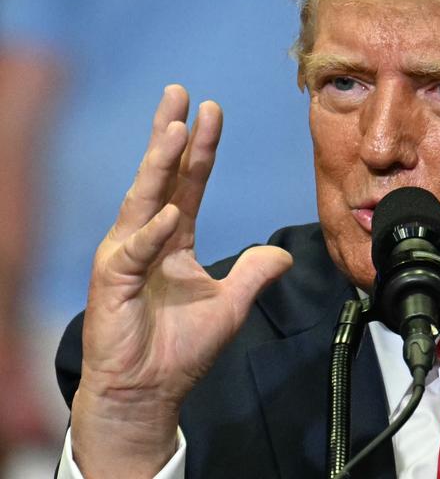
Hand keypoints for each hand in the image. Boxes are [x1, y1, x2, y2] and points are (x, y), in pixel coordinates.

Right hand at [71, 85, 292, 477]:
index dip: (202, 151)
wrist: (150, 390)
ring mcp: (126, 256)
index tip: (212, 113)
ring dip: (158, 166)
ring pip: (143, 201)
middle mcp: (147, 239)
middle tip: (180, 94)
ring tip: (175, 128)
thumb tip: (283, 254)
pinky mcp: (112, 282)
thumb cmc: (182, 348)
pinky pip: (133, 252)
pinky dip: (151, 234)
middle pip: (161, 178)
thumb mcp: (231, 304)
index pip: (190, 185)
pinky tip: (169, 215)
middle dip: (170, 135)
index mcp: (174, 241)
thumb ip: (254, 273)